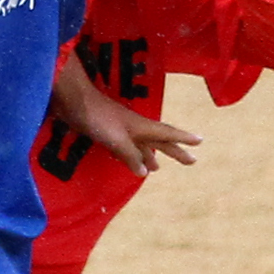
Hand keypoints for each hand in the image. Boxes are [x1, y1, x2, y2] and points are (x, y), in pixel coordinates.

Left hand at [86, 102, 201, 177]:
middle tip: (192, 161)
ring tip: (156, 168)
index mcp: (142, 127)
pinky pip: (124, 147)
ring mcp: (120, 130)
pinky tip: (127, 161)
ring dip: (150, 156)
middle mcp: (135, 128)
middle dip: (174, 151)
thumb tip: (145, 172)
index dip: (184, 138)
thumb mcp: (118, 140)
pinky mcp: (106, 132)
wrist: (73, 101)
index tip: (201, 141)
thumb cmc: (97, 118)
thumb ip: (132, 155)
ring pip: (141, 145)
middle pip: (159, 141)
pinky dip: (130, 156)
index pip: (168, 133)